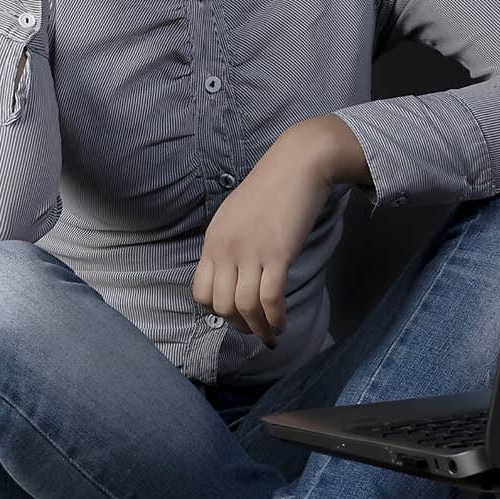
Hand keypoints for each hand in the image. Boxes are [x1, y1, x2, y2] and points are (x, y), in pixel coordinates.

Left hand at [191, 125, 332, 342]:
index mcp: (212, 241)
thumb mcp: (236, 216)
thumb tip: (235, 276)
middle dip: (238, 324)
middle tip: (255, 329)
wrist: (298, 163)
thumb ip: (230, 244)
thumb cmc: (271, 187)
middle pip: (221, 305)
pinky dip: (275, 318)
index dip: (217, 311)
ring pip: (245, 307)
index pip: (201, 292)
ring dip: (258, 328)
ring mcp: (250, 252)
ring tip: (271, 334)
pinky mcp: (277, 254)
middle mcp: (226, 249)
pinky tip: (282, 325)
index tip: (235, 316)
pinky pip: (270, 298)